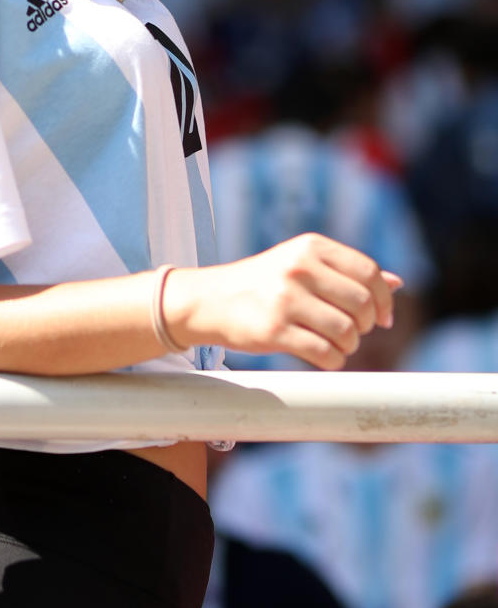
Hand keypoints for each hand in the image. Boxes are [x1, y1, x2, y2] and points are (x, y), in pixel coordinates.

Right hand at [167, 234, 401, 370]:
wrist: (209, 300)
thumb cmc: (262, 283)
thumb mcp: (300, 264)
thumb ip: (345, 272)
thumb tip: (397, 284)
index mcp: (310, 247)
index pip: (368, 271)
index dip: (383, 299)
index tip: (382, 319)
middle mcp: (299, 268)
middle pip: (362, 304)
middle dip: (365, 325)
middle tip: (353, 333)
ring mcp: (285, 299)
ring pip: (347, 332)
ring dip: (349, 346)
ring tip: (336, 345)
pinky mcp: (274, 330)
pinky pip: (325, 353)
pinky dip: (334, 361)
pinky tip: (324, 357)